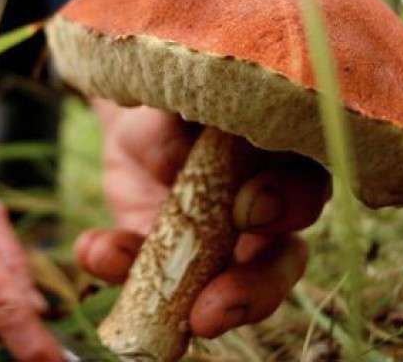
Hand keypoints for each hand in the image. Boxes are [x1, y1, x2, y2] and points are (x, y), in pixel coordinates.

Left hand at [76, 100, 330, 338]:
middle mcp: (266, 215)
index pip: (307, 190)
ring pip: (228, 289)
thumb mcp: (193, 91)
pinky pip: (150, 280)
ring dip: (193, 306)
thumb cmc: (185, 94)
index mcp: (287, 161)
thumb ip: (206, 114)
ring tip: (159, 312)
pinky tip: (95, 248)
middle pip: (281, 264)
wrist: (139, 113)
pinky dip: (118, 265)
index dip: (288, 206)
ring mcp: (221, 247)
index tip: (249, 209)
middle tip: (212, 309)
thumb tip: (198, 136)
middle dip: (252, 291)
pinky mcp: (173, 264)